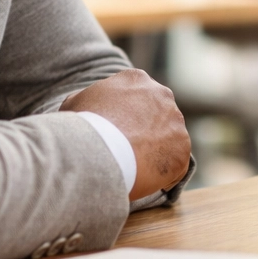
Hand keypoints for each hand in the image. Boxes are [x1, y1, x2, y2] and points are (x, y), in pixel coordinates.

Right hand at [60, 70, 190, 200]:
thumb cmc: (83, 127)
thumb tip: (87, 107)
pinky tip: (145, 179)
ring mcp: (176, 121)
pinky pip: (176, 162)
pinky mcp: (182, 148)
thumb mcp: (74, 104)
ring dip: (158, 151)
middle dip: (148, 130)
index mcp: (136, 79)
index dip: (129, 115)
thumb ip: (87, 101)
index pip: (138, 96)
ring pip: (170, 138)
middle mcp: (162, 95)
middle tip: (130, 150)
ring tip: (136, 167)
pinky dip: (164, 172)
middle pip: (158, 114)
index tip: (120, 131)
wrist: (97, 151)